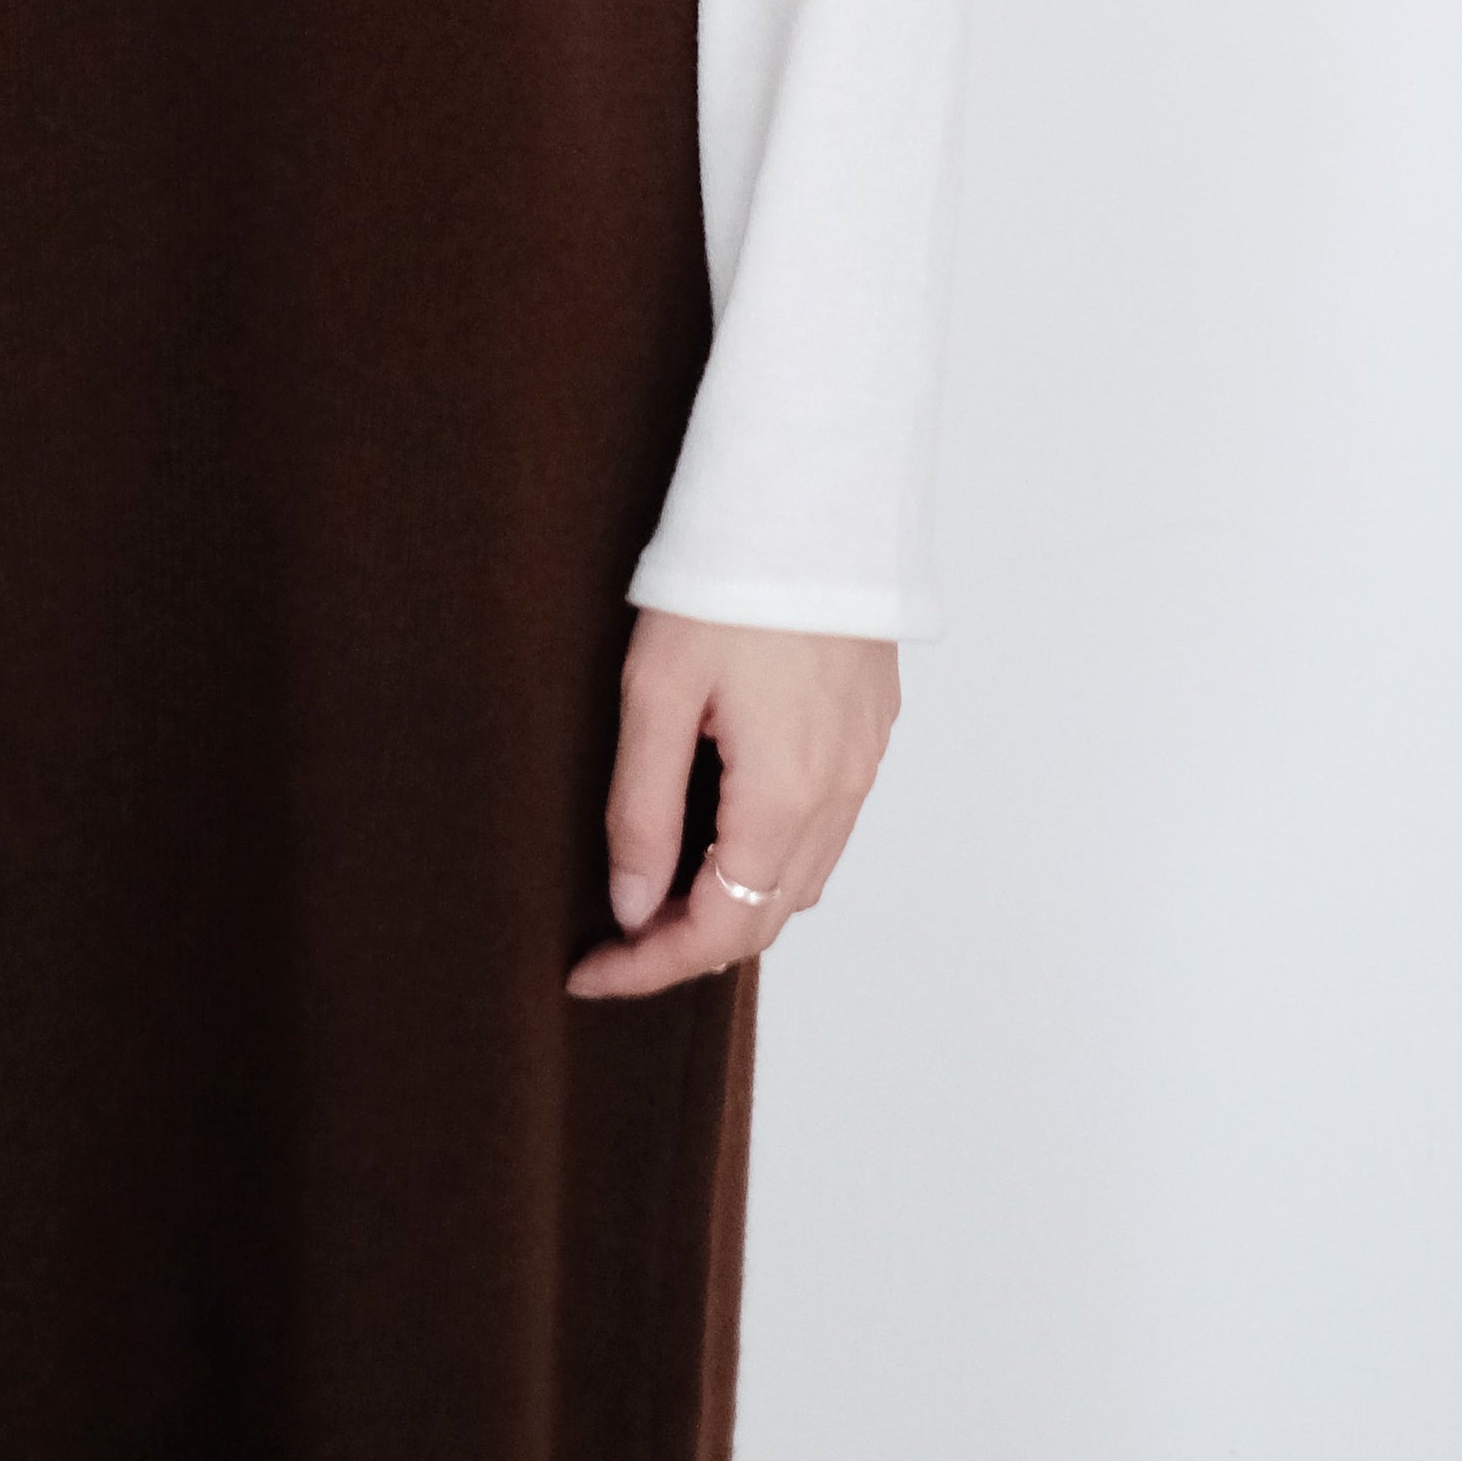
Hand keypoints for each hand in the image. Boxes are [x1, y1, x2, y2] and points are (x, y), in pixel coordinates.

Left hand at [564, 609, 898, 998]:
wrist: (815, 489)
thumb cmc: (730, 576)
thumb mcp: (658, 691)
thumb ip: (644, 809)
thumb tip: (633, 904)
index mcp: (783, 798)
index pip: (717, 930)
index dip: (648, 965)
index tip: (589, 971)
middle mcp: (838, 795)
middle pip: (765, 919)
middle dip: (688, 943)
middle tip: (615, 936)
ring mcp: (864, 762)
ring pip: (802, 879)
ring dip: (735, 903)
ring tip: (662, 887)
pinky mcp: (872, 727)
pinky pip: (828, 827)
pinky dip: (774, 854)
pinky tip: (726, 823)